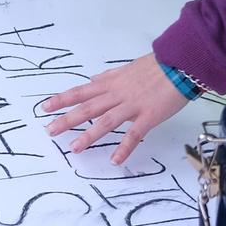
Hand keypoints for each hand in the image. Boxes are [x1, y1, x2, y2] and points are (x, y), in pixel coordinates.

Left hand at [40, 54, 189, 161]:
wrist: (180, 65)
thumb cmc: (155, 67)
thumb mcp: (127, 69)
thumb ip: (109, 77)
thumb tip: (92, 80)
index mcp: (111, 83)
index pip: (81, 91)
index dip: (62, 99)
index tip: (45, 107)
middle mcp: (117, 94)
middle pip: (88, 107)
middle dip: (67, 119)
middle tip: (49, 131)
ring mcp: (132, 105)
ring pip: (106, 121)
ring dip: (89, 135)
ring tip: (74, 149)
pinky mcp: (148, 116)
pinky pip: (134, 134)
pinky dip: (124, 148)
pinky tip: (115, 161)